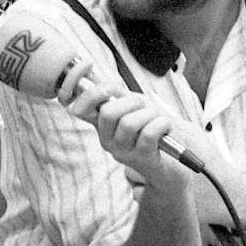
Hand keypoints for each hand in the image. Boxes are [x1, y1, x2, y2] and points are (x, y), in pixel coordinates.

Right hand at [65, 81, 187, 193]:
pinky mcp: (141, 159)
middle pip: (108, 112)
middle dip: (131, 101)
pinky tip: (164, 127)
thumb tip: (106, 86)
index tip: (110, 90)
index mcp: (100, 126)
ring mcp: (123, 152)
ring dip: (149, 114)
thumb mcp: (130, 109)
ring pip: (130, 123)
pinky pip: (149, 133)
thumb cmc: (146, 128)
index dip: (91, 95)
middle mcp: (107, 141)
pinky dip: (161, 124)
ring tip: (156, 118)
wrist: (166, 159)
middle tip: (143, 105)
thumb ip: (117, 96)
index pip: (80, 110)